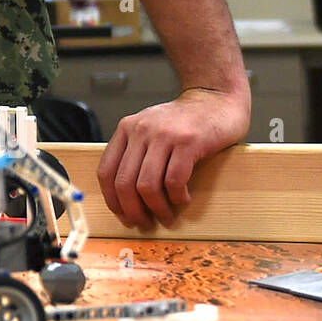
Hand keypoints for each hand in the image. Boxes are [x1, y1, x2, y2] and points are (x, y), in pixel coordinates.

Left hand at [96, 86, 249, 227]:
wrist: (215, 98)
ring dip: (156, 208)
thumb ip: (136, 151)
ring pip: (147, 185)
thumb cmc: (184, 120)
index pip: (106, 171)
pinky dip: (177, 196)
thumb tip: (124, 193)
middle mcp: (140, 131)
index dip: (112, 199)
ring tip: (166, 215)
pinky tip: (183, 198)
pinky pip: (174, 180)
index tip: (122, 214)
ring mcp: (164, 136)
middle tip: (143, 222)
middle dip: (132, 210)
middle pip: (124, 182)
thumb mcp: (150, 128)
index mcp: (126, 129)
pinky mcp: (188, 142)